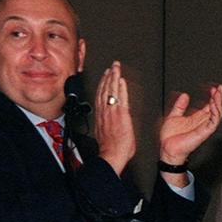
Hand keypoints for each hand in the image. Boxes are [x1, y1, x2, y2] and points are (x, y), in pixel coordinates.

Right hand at [94, 61, 135, 175]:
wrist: (111, 155)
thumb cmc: (110, 149)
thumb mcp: (105, 133)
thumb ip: (107, 124)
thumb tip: (109, 123)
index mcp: (100, 116)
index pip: (100, 95)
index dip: (103, 84)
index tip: (105, 76)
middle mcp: (104, 111)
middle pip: (105, 89)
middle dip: (108, 76)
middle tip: (111, 66)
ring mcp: (112, 112)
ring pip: (111, 90)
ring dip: (114, 77)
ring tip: (116, 67)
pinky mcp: (121, 114)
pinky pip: (121, 97)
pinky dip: (121, 87)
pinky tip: (122, 79)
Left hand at [160, 83, 221, 166]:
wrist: (167, 149)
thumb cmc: (170, 137)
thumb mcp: (173, 116)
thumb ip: (180, 106)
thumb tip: (185, 95)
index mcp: (197, 118)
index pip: (211, 105)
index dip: (214, 96)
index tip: (214, 88)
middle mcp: (203, 122)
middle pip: (217, 108)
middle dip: (220, 97)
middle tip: (220, 88)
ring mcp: (204, 127)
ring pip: (218, 114)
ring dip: (219, 103)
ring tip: (218, 93)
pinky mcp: (204, 132)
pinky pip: (213, 122)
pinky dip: (215, 112)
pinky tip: (213, 104)